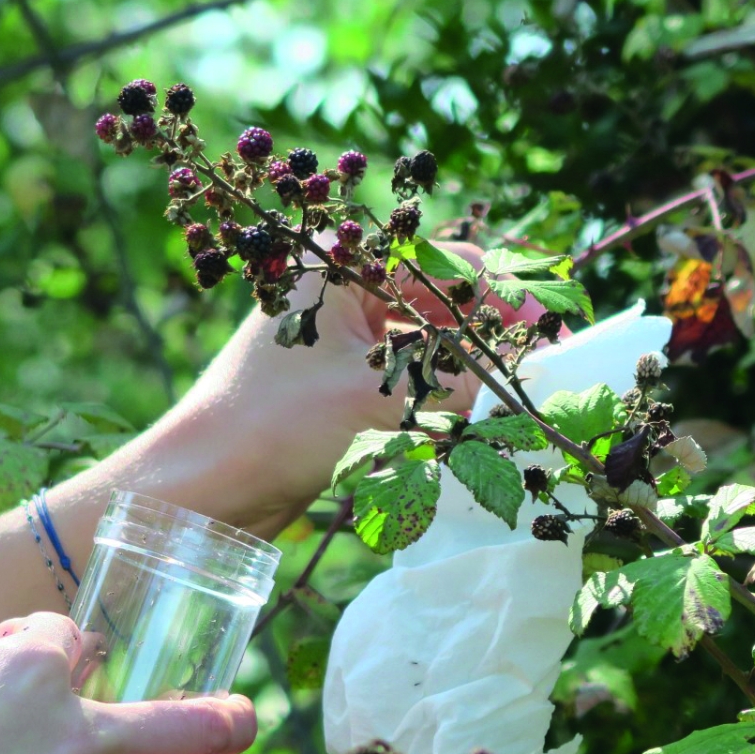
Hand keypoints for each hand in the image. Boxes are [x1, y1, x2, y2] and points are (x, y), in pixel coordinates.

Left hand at [175, 240, 552, 529]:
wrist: (202, 489)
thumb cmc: (272, 425)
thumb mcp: (375, 400)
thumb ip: (453, 388)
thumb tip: (516, 390)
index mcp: (341, 269)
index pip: (446, 263)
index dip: (505, 295)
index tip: (552, 331)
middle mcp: (343, 297)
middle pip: (441, 305)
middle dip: (491, 337)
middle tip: (545, 371)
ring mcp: (340, 345)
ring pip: (428, 349)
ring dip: (468, 375)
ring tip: (511, 407)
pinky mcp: (339, 391)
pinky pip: (407, 385)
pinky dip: (440, 402)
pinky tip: (470, 429)